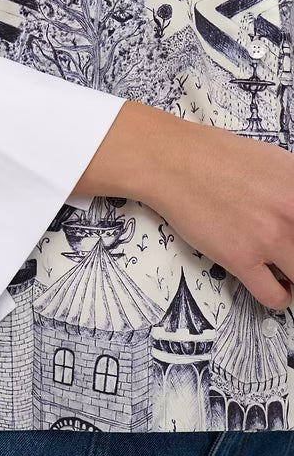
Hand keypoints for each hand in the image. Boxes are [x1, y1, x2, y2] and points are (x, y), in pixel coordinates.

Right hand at [74, 100, 293, 310]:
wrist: (173, 161)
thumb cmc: (217, 156)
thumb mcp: (276, 161)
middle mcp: (292, 211)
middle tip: (293, 256)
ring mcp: (269, 237)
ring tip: (289, 273)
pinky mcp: (241, 258)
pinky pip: (274, 296)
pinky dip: (280, 298)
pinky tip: (274, 286)